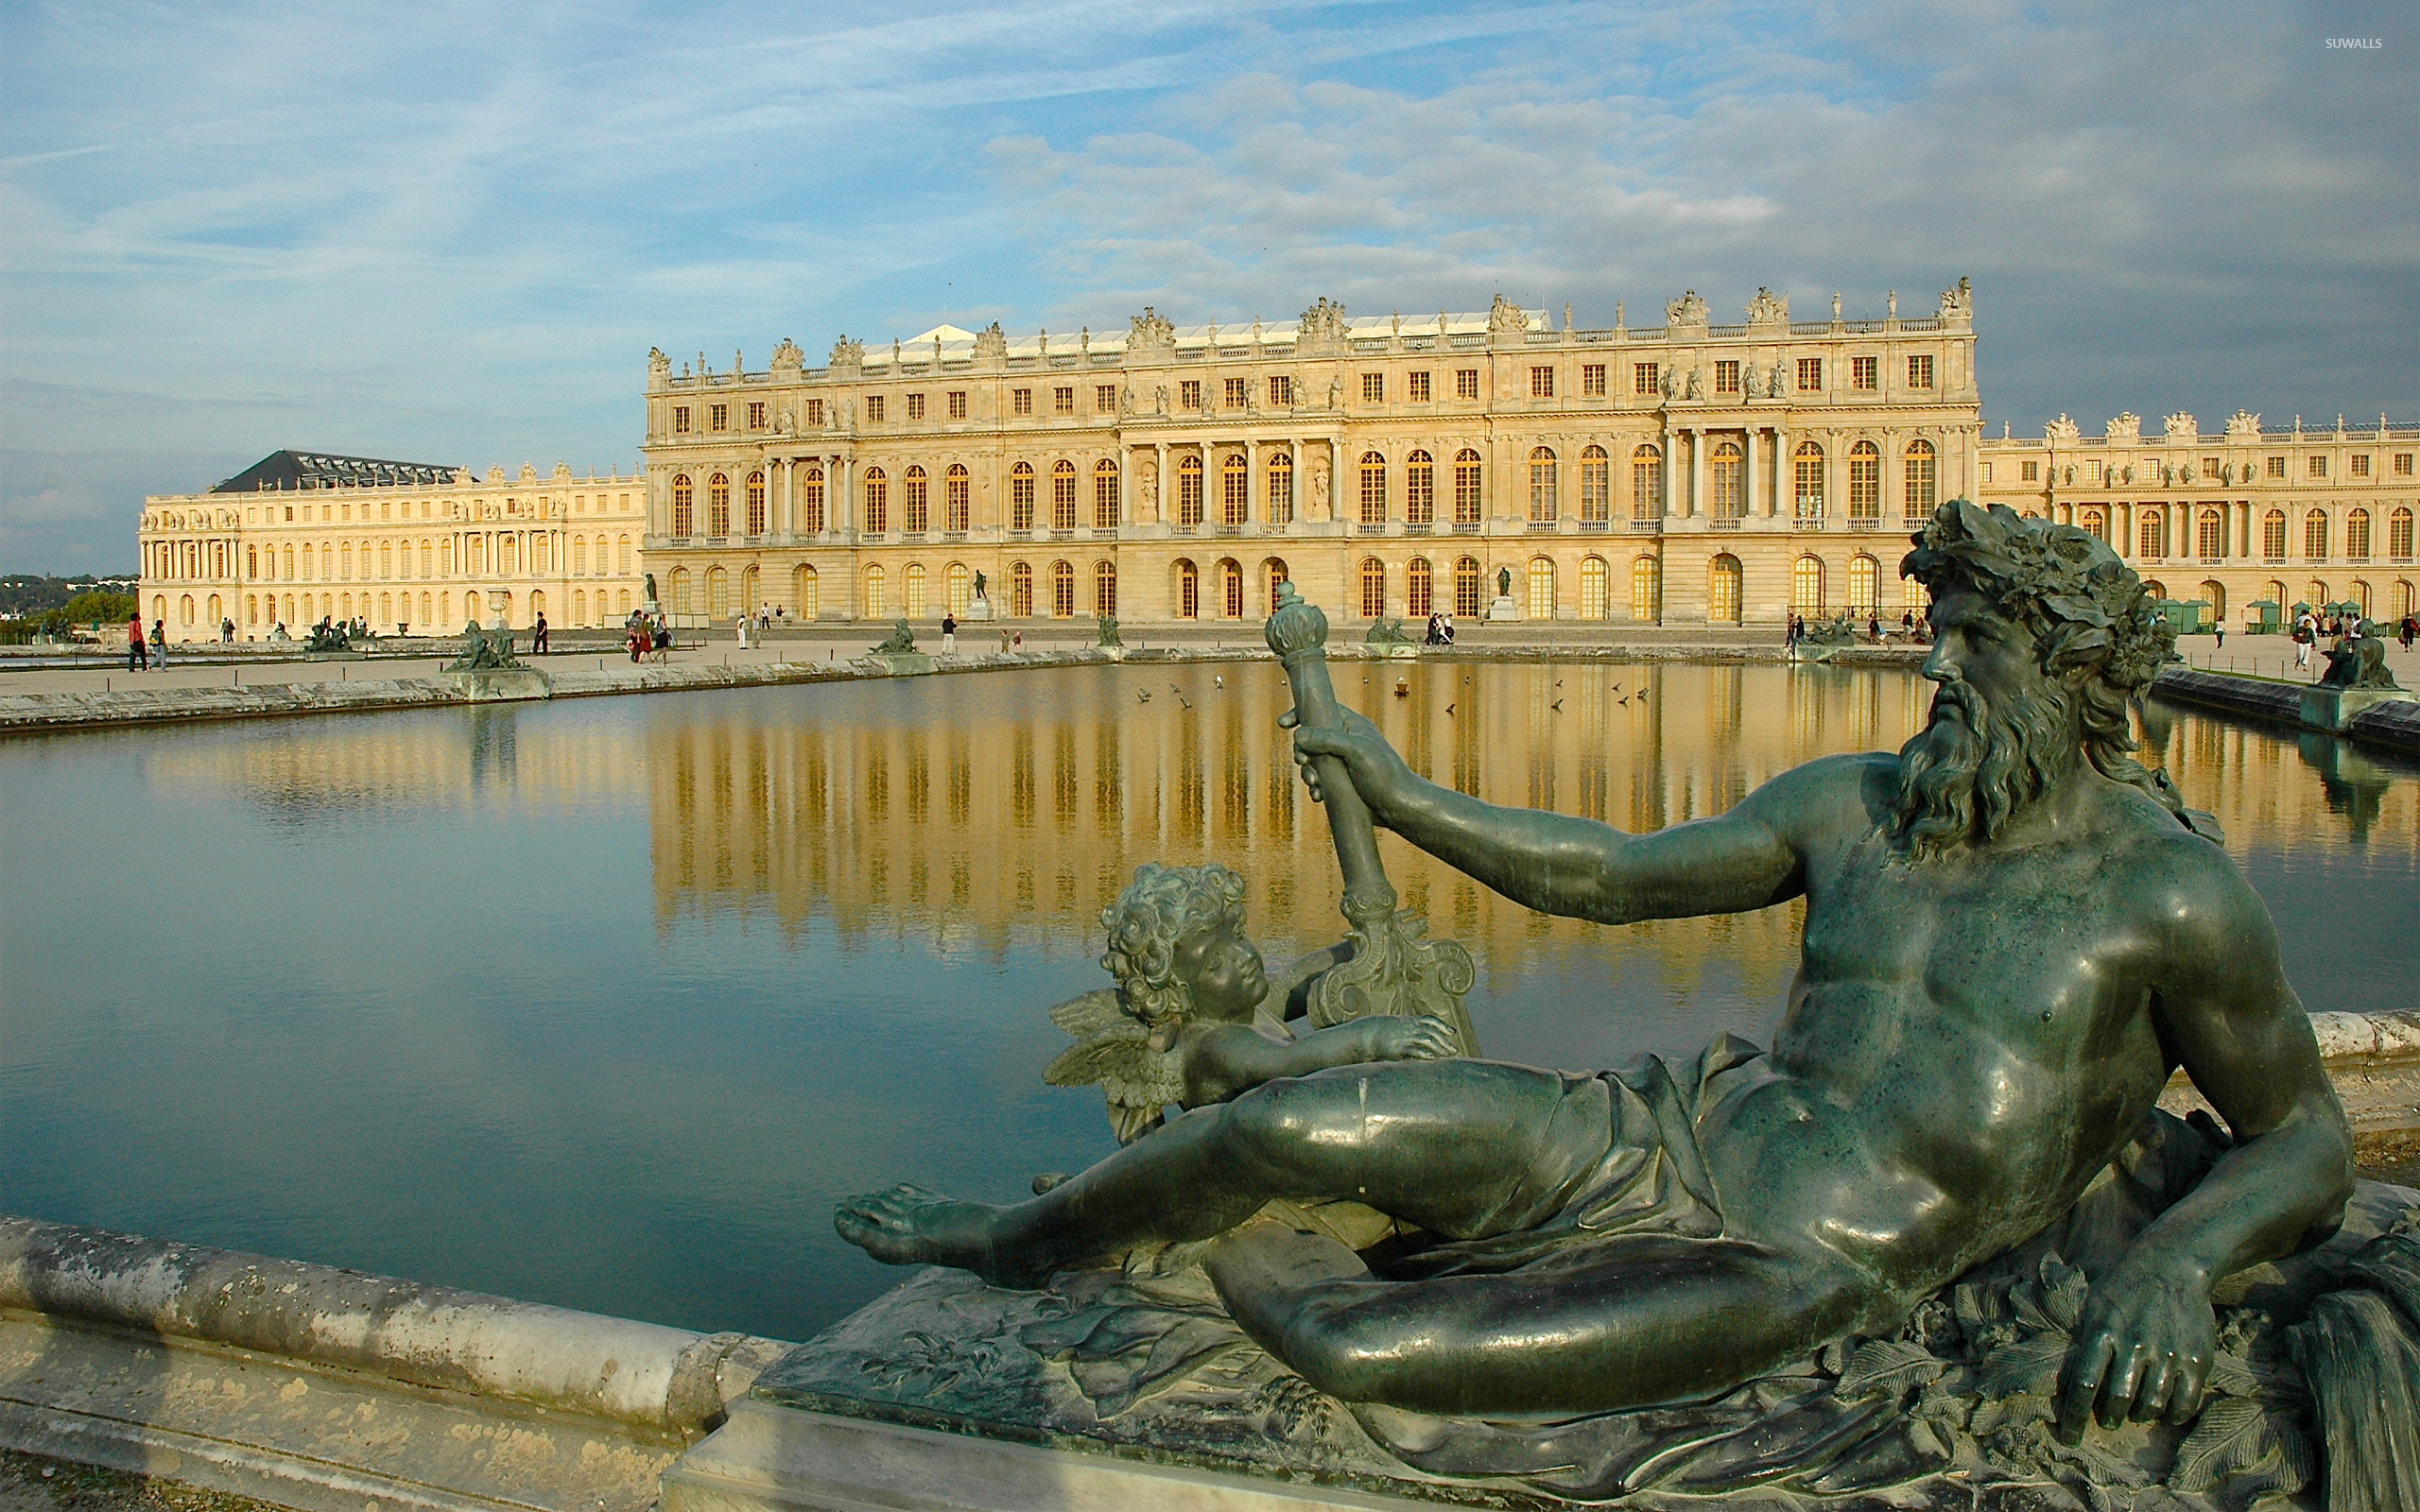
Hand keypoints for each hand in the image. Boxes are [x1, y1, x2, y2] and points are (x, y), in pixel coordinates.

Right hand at [1281, 706, 1412, 816]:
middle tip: (1304, 763)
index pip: (1322, 711)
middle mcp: (1347, 742)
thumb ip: (1328, 740)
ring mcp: (1344, 763)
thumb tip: (1298, 735)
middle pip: (1311, 739)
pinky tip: (1319, 796)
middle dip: (1302, 752)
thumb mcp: (1357, 751)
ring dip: (1308, 773)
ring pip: (1313, 762)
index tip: (1284, 724)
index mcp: (1352, 726)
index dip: (1301, 714)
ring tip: (1316, 785)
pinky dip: (1315, 788)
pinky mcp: (1342, 782)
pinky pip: (1320, 781)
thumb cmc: (1385, 775)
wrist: (1400, 807)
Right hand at [1357, 1015, 1460, 1061]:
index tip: (1452, 1032)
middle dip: (1445, 1041)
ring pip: (1427, 1040)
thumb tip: (1420, 1035)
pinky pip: (1414, 1050)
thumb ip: (1409, 1028)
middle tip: (1455, 1051)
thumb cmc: (1382, 1031)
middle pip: (1433, 1032)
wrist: (1367, 1033)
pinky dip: (1424, 1054)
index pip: (1431, 1020)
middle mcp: (1410, 1028)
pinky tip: (1432, 1058)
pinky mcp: (1399, 1048)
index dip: (1442, 1025)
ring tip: (1447, 1056)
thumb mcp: (1397, 1025)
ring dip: (1439, 1048)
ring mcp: (1405, 1037)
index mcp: (1410, 1021)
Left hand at [2055, 1255, 2216, 1439]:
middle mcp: (2134, 1344)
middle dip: (2109, 1417)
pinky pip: (2184, 1403)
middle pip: (2117, 1400)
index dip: (2073, 1416)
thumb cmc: (2123, 1288)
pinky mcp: (2196, 1359)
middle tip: (2108, 1420)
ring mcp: (2168, 1352)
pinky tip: (2164, 1409)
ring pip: (2150, 1405)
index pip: (2083, 1384)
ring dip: (2139, 1415)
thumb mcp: (2092, 1305)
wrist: (2172, 1264)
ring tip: (2135, 1410)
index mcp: (2102, 1331)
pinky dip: (2171, 1414)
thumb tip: (2059, 1378)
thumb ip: (2080, 1340)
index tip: (2067, 1438)